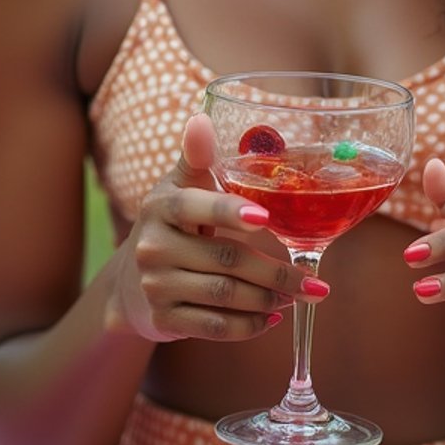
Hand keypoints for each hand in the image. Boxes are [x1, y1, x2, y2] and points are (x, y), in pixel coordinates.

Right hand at [105, 113, 326, 342]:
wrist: (129, 284)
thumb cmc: (171, 225)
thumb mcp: (178, 188)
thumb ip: (196, 158)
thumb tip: (203, 117)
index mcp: (162, 206)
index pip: (197, 207)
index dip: (230, 211)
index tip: (265, 218)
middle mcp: (154, 246)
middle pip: (226, 259)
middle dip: (277, 273)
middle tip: (314, 283)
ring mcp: (156, 285)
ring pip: (224, 296)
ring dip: (268, 299)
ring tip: (297, 297)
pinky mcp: (163, 319)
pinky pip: (214, 327)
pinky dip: (248, 326)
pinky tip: (271, 319)